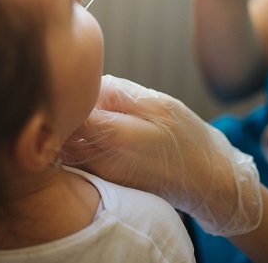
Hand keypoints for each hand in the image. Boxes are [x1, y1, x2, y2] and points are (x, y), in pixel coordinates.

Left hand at [63, 75, 261, 236]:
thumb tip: (87, 84)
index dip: (63, 95)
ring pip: (64, 148)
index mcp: (113, 135)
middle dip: (61, 112)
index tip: (72, 83)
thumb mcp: (159, 104)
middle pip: (59, 132)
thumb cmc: (188, 139)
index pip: (65, 112)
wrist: (208, 183)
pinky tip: (92, 133)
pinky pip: (75, 160)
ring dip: (67, 129)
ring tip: (85, 113)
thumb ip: (118, 92)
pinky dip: (75, 144)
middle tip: (74, 95)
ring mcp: (100, 176)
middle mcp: (99, 160)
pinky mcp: (103, 184)